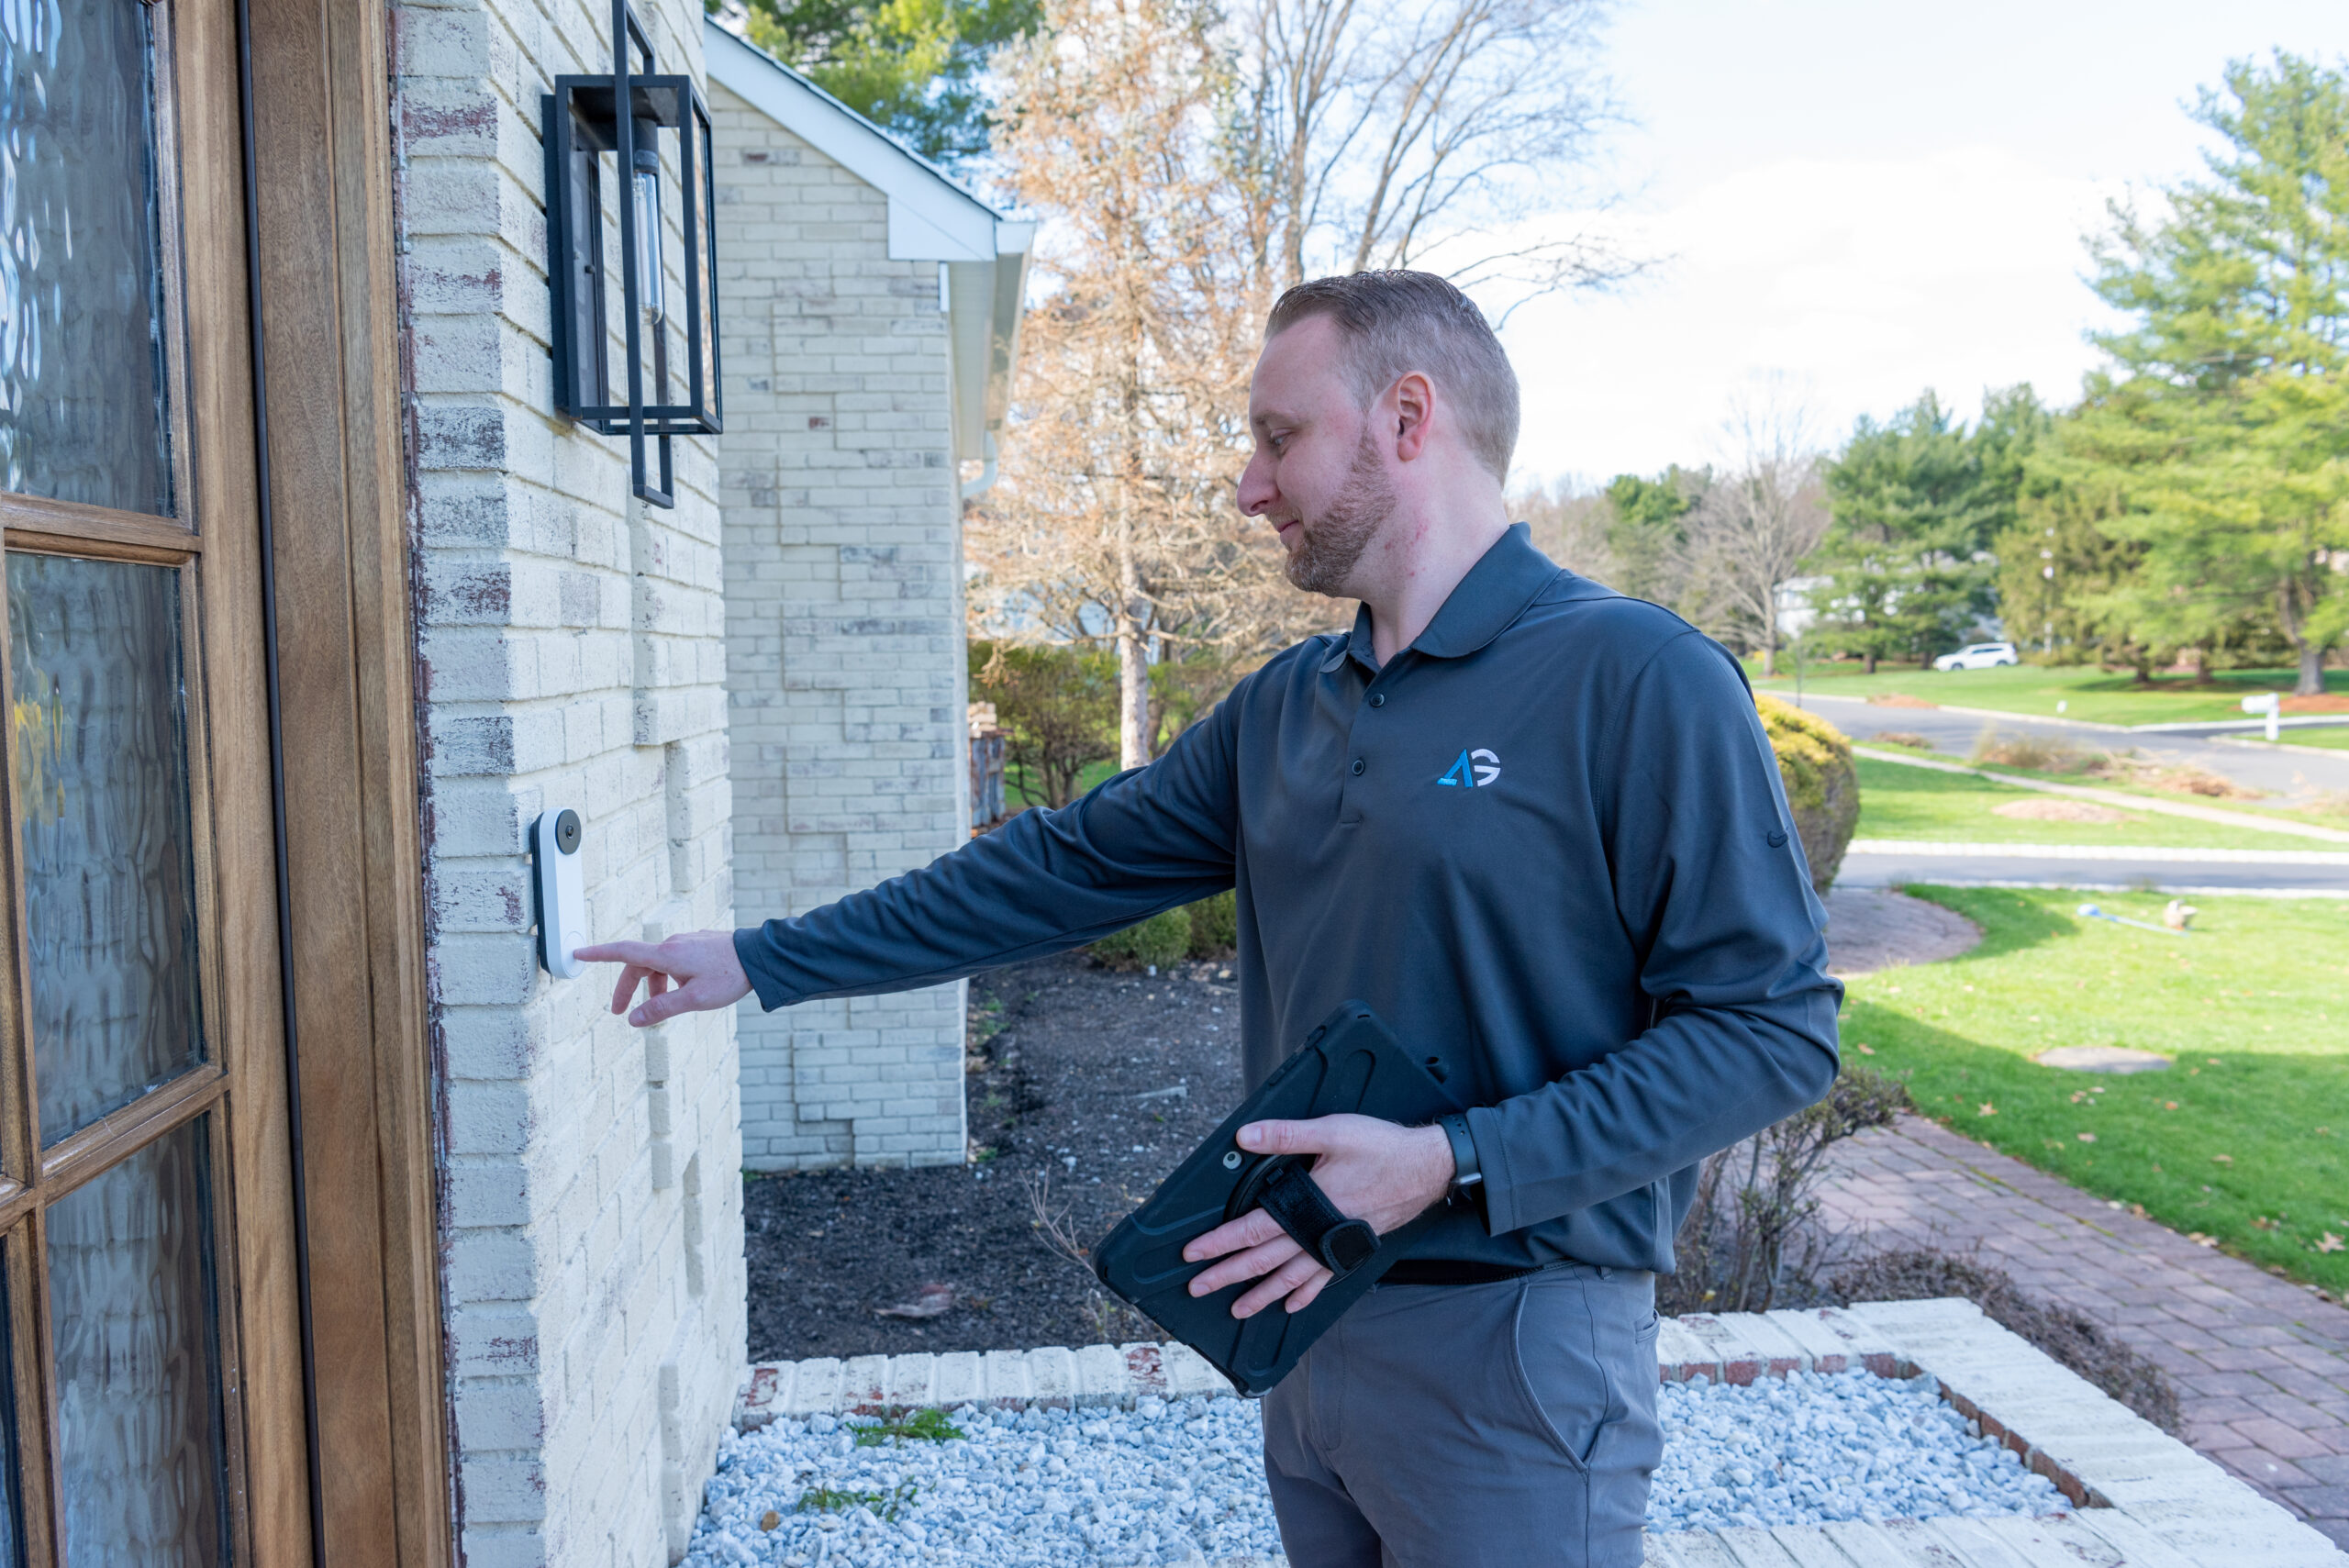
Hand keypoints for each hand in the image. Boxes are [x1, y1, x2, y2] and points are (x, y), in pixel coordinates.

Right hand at [575, 929, 752, 1026]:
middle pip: (639, 964)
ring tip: (662, 1006)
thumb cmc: (730, 977)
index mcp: (667, 954)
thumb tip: (634, 1019)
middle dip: (628, 988)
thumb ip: (662, 1008)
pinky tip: (684, 990)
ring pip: (658, 964)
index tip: (577, 953)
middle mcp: (673, 944)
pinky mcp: (698, 944)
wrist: (760, 956)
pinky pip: (674, 960)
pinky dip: (669, 977)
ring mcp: (686, 942)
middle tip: (621, 1012)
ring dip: (653, 985)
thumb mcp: (694, 999)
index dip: (598, 954)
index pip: (623, 952)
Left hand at [1182, 1115, 1453, 1318]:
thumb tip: (1245, 1135)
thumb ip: (1285, 1135)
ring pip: (1290, 1278)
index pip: (1252, 1229)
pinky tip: (1292, 1305)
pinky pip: (1323, 1279)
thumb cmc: (1382, 1147)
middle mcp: (1318, 1232)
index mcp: (1307, 1205)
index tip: (1194, 1255)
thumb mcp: (1331, 1132)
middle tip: (1199, 1289)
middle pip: (1263, 1261)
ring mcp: (1336, 1244)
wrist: (1429, 1168)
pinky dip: (1305, 1294)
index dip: (1220, 1242)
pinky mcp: (1352, 1247)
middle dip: (1228, 1275)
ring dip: (1262, 1294)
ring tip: (1239, 1309)